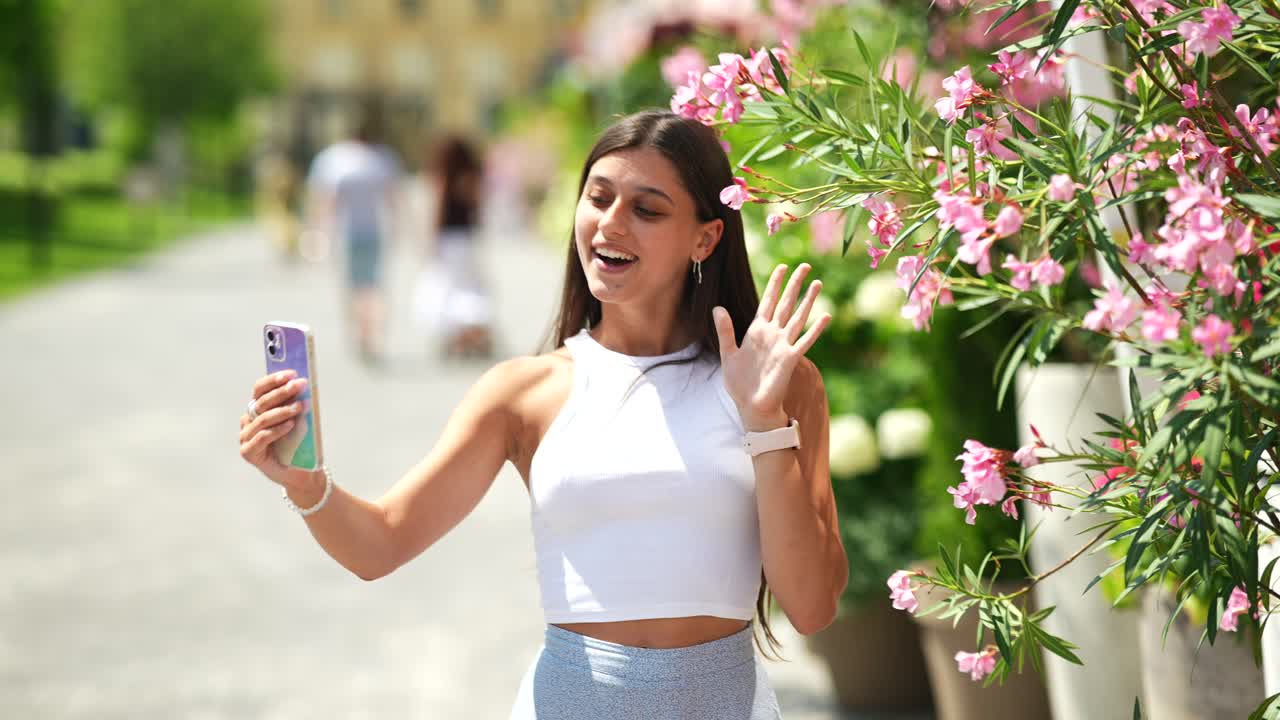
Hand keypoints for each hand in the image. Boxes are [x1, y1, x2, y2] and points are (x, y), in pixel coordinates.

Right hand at [238, 371, 319, 490]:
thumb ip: (295, 404)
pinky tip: (290, 425)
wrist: (299, 472)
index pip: (259, 389)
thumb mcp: (298, 420)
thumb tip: (303, 384)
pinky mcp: (248, 452)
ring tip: (300, 407)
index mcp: (257, 409)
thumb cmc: (297, 443)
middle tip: (300, 385)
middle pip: (262, 402)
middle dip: (282, 391)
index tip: (292, 373)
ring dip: (283, 411)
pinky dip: (278, 430)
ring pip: (263, 419)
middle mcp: (248, 420)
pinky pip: (262, 437)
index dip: (274, 380)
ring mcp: (246, 436)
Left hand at [713, 263, 830, 430]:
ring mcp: (783, 345)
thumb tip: (717, 307)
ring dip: (808, 301)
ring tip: (818, 283)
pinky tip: (826, 316)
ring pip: (798, 317)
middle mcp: (772, 334)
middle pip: (786, 304)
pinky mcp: (790, 358)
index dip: (775, 284)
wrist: (750, 405)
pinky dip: (815, 329)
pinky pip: (805, 341)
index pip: (768, 301)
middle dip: (794, 285)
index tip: (782, 267)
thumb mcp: (728, 353)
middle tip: (805, 266)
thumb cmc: (739, 382)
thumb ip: (725, 330)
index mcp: (757, 330)